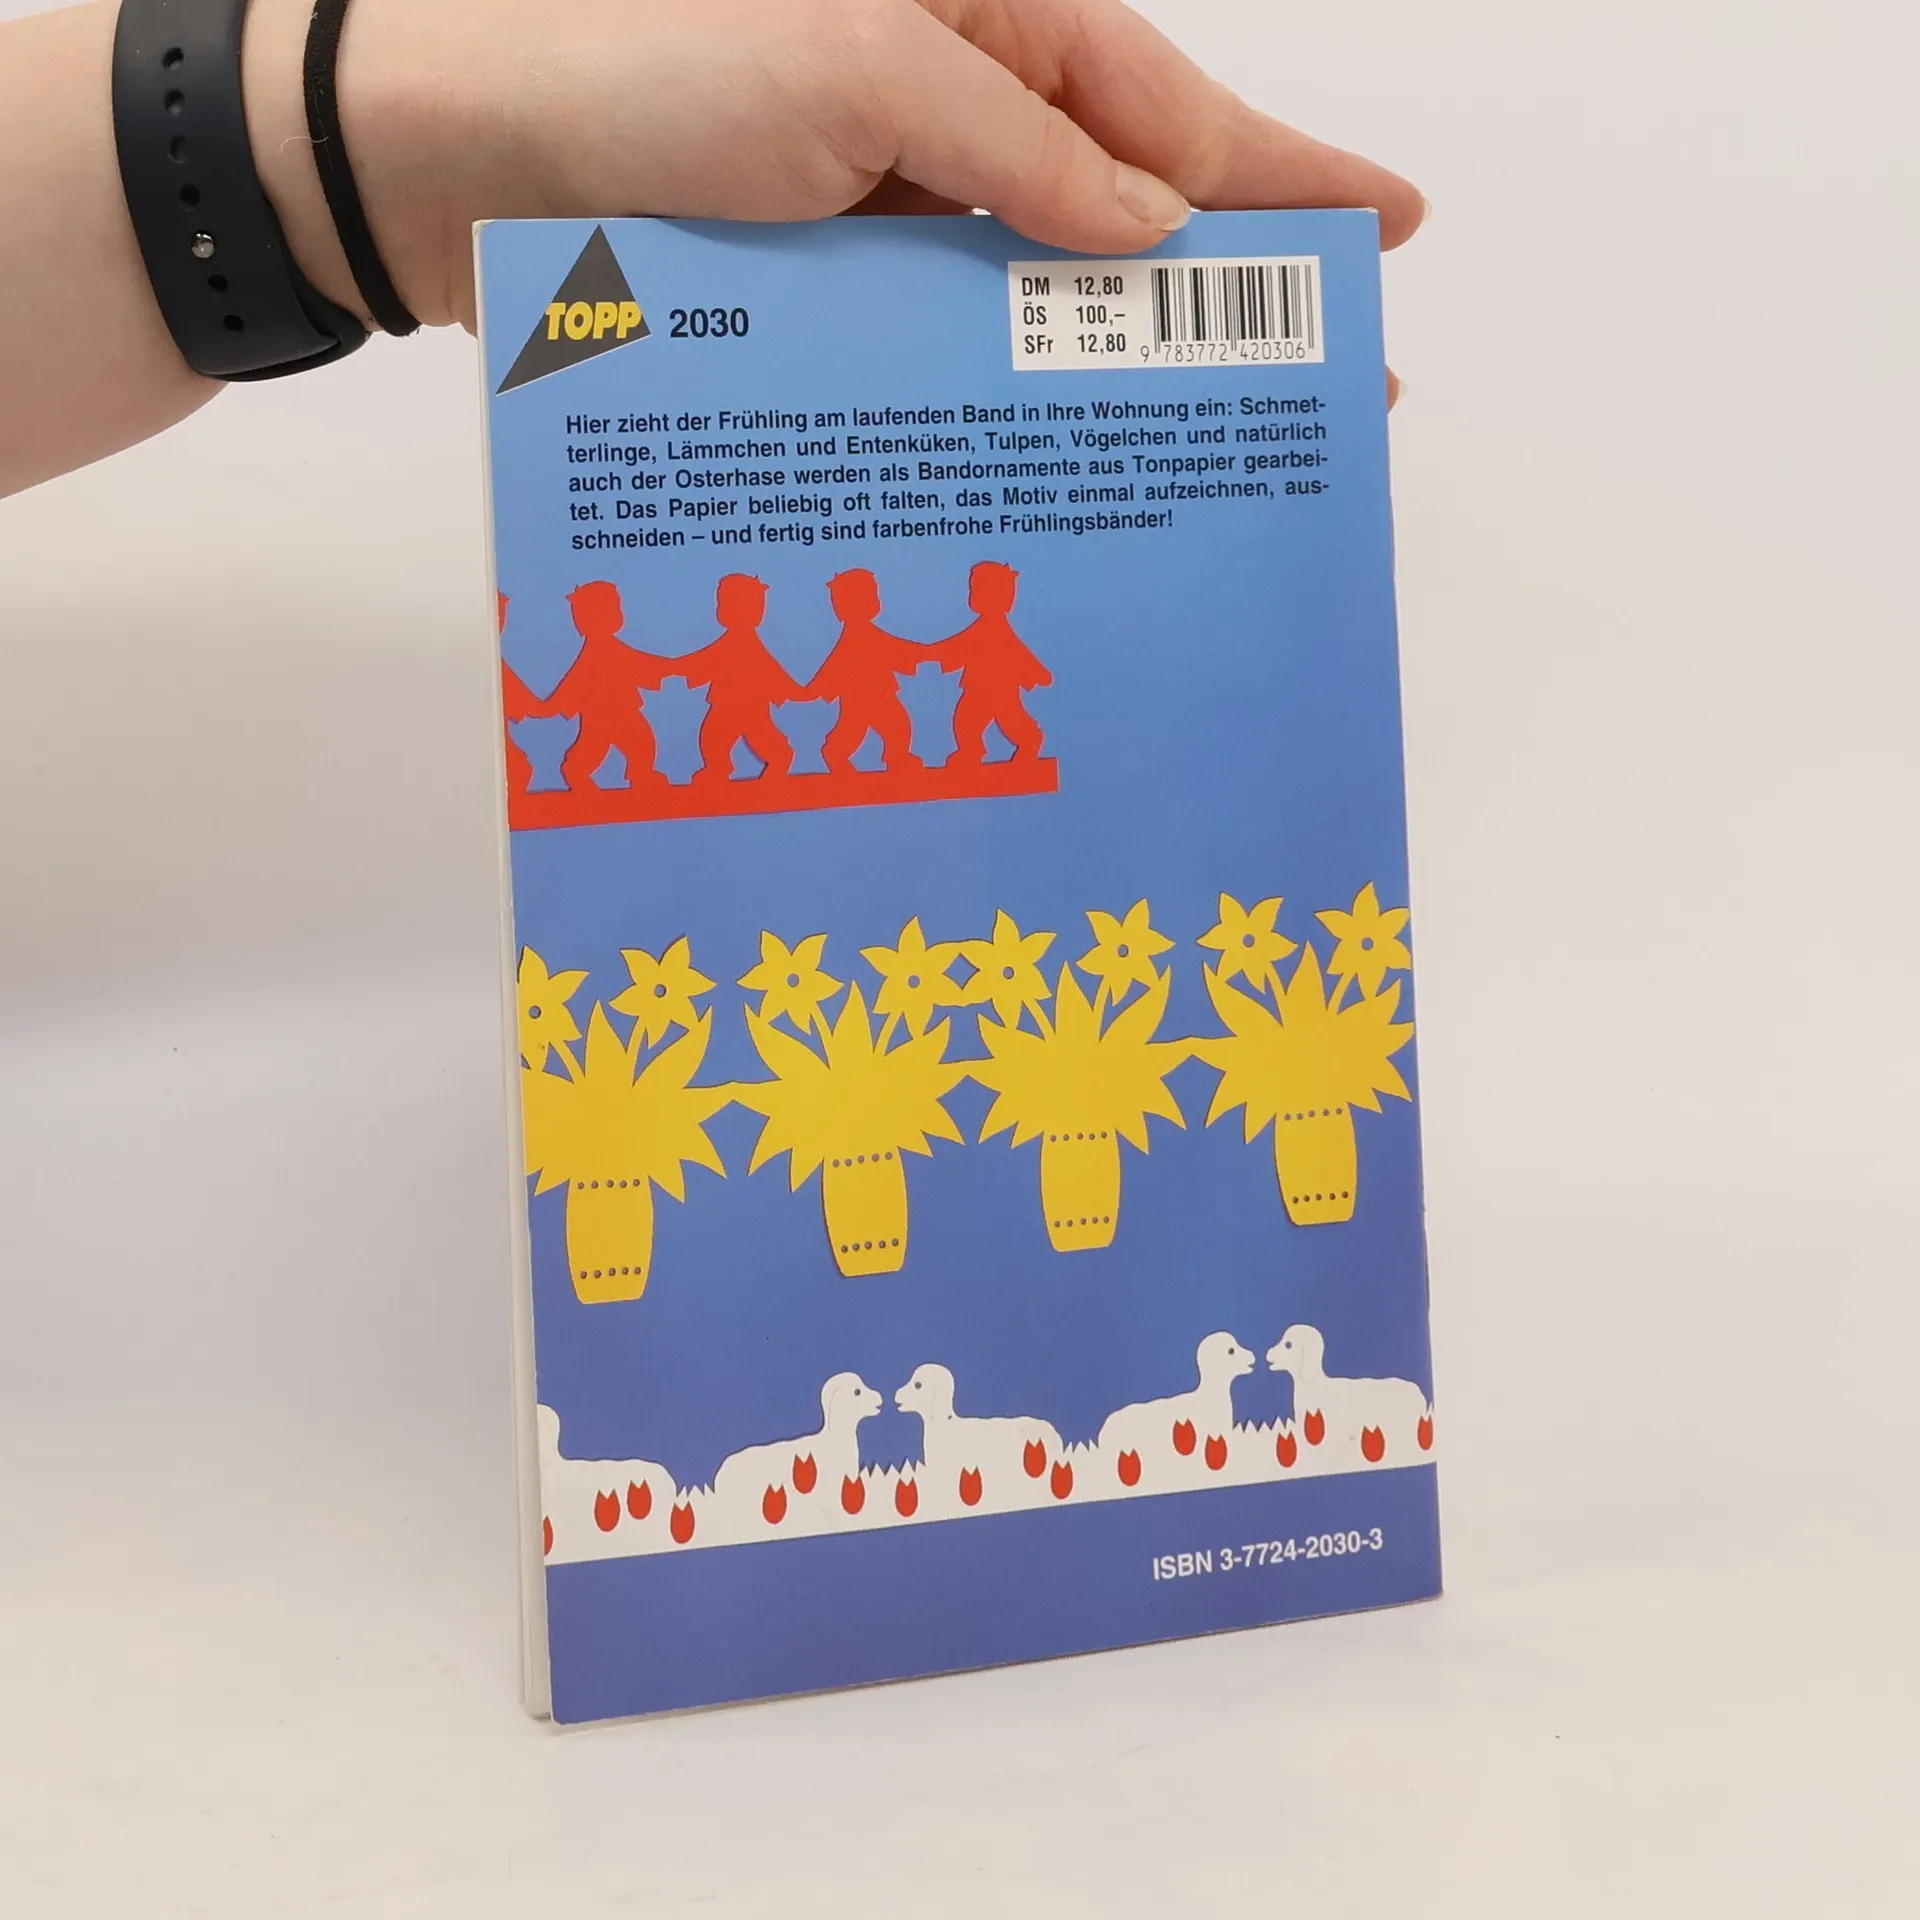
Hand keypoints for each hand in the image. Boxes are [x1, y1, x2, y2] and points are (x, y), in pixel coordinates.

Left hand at [241, 0, 1424, 331]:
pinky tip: (1062, 443)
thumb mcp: (862, 81)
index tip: (1387, 227)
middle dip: (1233, 289)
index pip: (1168, 107)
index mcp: (982, 18)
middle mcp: (951, 110)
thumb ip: (1020, 152)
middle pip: (1128, 206)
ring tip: (1217, 436)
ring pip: (1046, 291)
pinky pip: (955, 341)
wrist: (466, 163)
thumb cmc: (648, 77)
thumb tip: (1152, 224)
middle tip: (1331, 376)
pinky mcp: (835, 287)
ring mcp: (895, 206)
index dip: (1283, 175)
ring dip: (1126, 361)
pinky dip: (1010, 390)